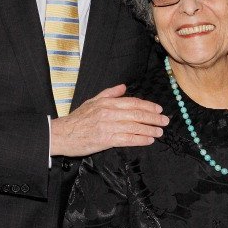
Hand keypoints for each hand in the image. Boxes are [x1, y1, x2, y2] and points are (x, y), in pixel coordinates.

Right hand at [50, 84, 168, 156]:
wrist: (62, 134)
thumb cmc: (77, 119)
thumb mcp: (92, 101)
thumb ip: (109, 93)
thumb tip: (123, 87)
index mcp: (107, 102)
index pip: (132, 102)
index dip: (148, 106)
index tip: (158, 109)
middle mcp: (109, 113)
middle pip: (137, 114)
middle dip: (153, 118)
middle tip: (165, 121)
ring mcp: (108, 126)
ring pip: (134, 127)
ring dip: (149, 129)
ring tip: (159, 132)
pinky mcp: (106, 140)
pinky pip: (127, 139)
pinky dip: (140, 139)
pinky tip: (149, 140)